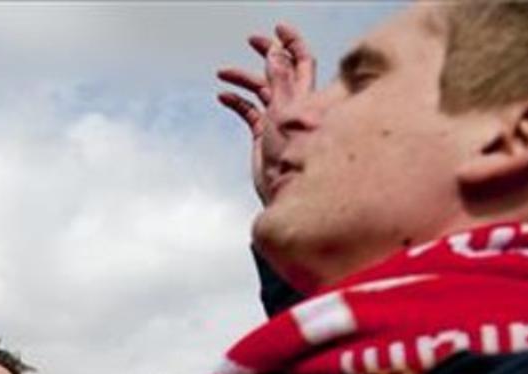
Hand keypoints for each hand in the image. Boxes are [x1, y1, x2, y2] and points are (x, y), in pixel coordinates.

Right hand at [217, 23, 315, 202]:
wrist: (288, 191)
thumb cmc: (295, 155)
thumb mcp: (284, 111)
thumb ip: (280, 80)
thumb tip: (274, 51)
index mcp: (305, 95)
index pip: (300, 60)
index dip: (290, 41)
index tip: (276, 28)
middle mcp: (293, 104)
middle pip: (280, 70)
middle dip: (266, 53)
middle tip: (251, 40)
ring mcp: (278, 120)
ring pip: (260, 90)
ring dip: (243, 79)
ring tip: (222, 72)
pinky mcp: (264, 135)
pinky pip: (249, 112)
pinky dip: (237, 102)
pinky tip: (223, 96)